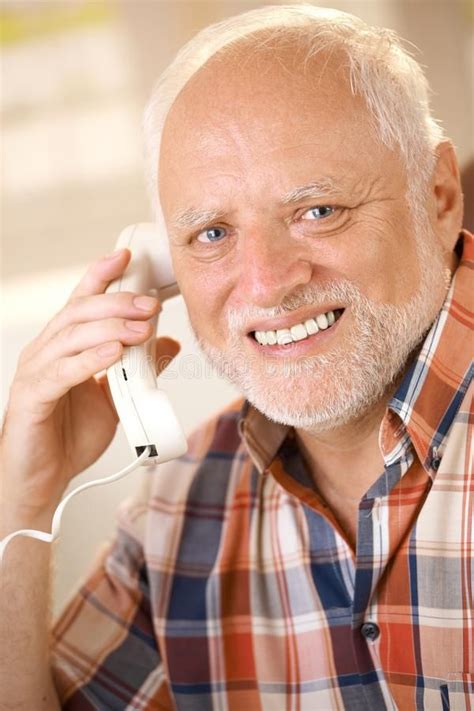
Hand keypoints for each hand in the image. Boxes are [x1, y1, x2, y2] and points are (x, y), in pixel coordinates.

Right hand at [0, 249, 179, 522]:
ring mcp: (35, 373)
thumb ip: (139, 369)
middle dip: (118, 303)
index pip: (80, 302)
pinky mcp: (32, 398)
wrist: (43, 481)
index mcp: (63, 346)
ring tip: (142, 327)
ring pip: (71, 336)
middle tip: (151, 304)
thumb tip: (169, 344)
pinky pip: (61, 372)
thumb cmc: (69, 437)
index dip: (100, 276)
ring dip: (110, 328)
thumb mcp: (115, 397)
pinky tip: (113, 352)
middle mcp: (45, 352)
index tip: (126, 257)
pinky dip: (89, 359)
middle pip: (79, 312)